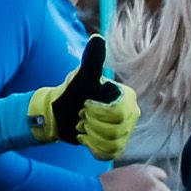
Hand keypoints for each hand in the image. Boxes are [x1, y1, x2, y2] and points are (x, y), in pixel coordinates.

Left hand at [30, 36, 137, 161]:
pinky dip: (93, 147)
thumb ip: (92, 60)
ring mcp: (125, 130)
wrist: (58, 115)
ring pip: (112, 142)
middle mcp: (131, 113)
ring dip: (90, 136)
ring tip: (83, 125)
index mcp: (126, 97)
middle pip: (116, 130)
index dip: (97, 112)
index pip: (118, 113)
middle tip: (83, 115)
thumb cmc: (70, 94)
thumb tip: (97, 37)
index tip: (86, 104)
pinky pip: (110, 153)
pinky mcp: (117, 145)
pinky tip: (86, 137)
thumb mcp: (81, 79)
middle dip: (92, 124)